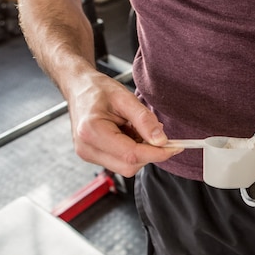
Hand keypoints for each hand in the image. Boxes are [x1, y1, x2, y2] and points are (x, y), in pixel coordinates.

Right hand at [66, 71, 182, 176]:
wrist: (79, 88)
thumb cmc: (97, 89)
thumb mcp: (125, 97)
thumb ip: (144, 120)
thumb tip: (161, 140)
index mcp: (92, 131)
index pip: (131, 154)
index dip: (157, 153)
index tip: (175, 147)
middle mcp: (87, 148)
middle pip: (129, 166)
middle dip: (149, 153)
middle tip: (156, 133)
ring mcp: (88, 154)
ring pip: (126, 167)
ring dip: (140, 151)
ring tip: (134, 128)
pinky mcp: (92, 156)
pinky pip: (120, 162)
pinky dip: (131, 151)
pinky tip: (127, 134)